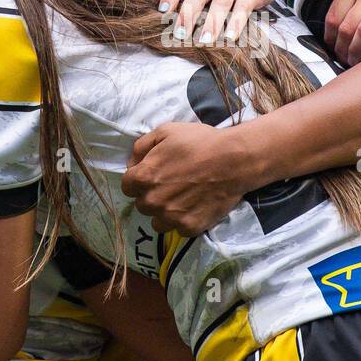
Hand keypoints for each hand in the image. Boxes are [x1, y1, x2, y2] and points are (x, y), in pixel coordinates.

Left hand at [121, 123, 252, 235]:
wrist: (234, 160)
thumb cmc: (199, 142)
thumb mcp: (166, 132)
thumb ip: (141, 147)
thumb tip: (133, 163)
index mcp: (143, 177)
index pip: (127, 186)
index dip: (139, 180)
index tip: (154, 176)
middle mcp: (153, 201)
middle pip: (142, 204)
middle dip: (153, 196)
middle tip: (172, 185)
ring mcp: (171, 217)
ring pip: (158, 222)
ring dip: (165, 213)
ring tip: (182, 200)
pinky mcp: (189, 228)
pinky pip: (179, 229)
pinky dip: (185, 220)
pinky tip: (196, 207)